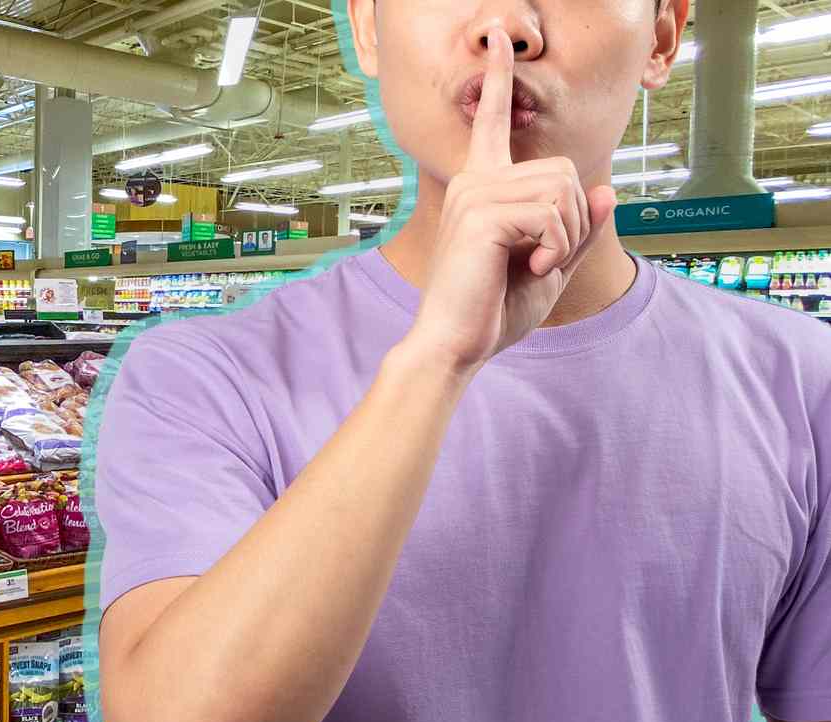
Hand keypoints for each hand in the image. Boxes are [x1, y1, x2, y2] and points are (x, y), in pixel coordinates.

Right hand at [407, 28, 617, 372]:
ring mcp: (475, 194)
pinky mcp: (481, 213)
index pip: (495, 122)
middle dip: (572, 222)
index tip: (496, 39)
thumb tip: (604, 190)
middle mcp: (474, 181)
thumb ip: (576, 229)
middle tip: (542, 259)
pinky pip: (551, 215)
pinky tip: (526, 268)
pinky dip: (554, 249)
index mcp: (483, 186)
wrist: (455, 343)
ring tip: (531, 266)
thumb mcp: (549, 267)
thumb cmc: (491, 311)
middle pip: (564, 172)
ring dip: (564, 239)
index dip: (499, 79)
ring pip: (563, 192)